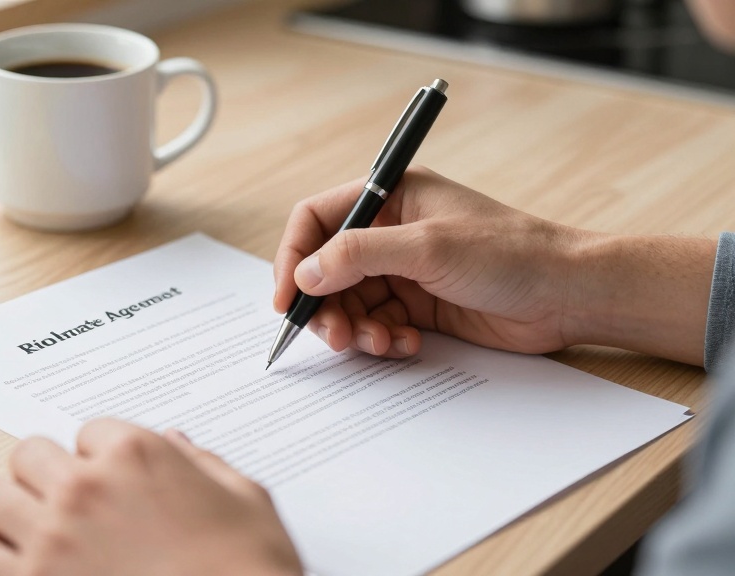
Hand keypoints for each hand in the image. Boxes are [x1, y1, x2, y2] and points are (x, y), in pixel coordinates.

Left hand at [0, 419, 302, 575]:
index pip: (90, 432)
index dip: (101, 458)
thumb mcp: (247, 502)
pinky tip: (20, 565)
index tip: (111, 480)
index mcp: (137, 454)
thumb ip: (205, 465)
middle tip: (66, 500)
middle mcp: (85, 488)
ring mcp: (51, 538)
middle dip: (46, 474)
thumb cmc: (246, 569)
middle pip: (29, 454)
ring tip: (37, 531)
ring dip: (13, 512)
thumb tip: (178, 445)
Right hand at [274, 166, 582, 356]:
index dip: (294, 257)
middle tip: (335, 336)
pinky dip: (381, 339)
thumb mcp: (427, 246)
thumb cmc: (510, 253)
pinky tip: (407, 343)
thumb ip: (358, 256)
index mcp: (391, 197)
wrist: (567, 294)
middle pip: (326, 269)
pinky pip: (377, 325)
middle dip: (325, 305)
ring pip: (349, 303)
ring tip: (379, 343)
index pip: (317, 220)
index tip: (287, 298)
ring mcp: (404, 271)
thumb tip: (304, 274)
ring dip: (355, 328)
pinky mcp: (419, 305)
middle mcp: (391, 232)